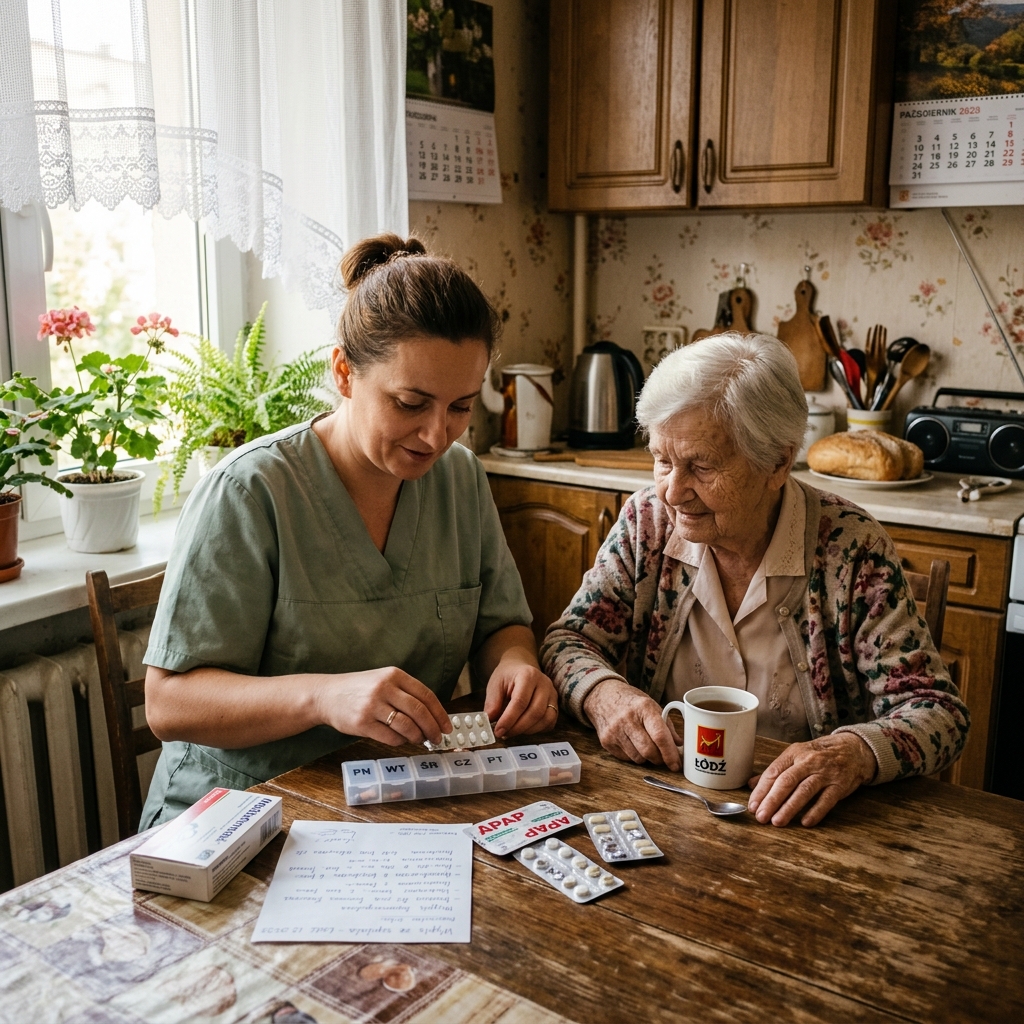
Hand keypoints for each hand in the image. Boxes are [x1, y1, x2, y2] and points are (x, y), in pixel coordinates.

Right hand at [316, 667, 450, 746]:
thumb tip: (432, 716)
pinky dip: (399, 741)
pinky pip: (390, 737)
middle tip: (437, 738)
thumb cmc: (359, 689)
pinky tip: (400, 740)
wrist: (326, 695)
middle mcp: (384, 687)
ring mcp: (372, 705)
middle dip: (432, 728)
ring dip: (417, 736)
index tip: (447, 726)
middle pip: (419, 711)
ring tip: (419, 740)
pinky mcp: (362, 723)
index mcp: (394, 675)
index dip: (440, 713)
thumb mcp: (383, 680)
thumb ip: (405, 693)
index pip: (425, 695)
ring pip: (406, 725)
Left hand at [484, 656, 557, 738]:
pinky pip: (550, 722)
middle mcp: (544, 684)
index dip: (509, 719)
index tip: (498, 731)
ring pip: (546, 719)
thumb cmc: (507, 676)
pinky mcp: (556, 704)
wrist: (520, 667)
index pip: (520, 701)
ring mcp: (552, 694)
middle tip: (504, 734)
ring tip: (512, 732)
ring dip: (527, 730)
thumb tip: (489, 722)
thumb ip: (492, 703)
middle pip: (535, 712)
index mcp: (528, 675)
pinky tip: (523, 729)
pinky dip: (537, 730)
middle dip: (518, 727)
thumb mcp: (495, 685)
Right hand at [583, 679, 681, 771]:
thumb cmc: (631, 702)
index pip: (660, 736)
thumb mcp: (651, 706)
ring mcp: (614, 731)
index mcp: (644, 708)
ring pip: (638, 758)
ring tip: (647, 747)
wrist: (603, 696)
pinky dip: (634, 756)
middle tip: (663, 758)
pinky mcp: (606, 741)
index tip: (676, 764)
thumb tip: (678, 746)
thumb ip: (666, 726)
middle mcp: (627, 719)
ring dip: (647, 758)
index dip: (670, 754)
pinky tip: (633, 745)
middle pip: (649, 751)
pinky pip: (626, 759)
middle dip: (660, 759)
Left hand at [747, 732, 877, 826]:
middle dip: (772, 800)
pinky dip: (816, 812)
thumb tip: (751, 784)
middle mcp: (808, 762)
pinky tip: (805, 822)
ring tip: (777, 821)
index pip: (773, 772)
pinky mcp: (839, 785)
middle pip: (786, 782)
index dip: (761, 790)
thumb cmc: (819, 755)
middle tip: (761, 817)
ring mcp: (825, 774)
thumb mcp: (796, 756)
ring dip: (789, 808)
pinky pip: (826, 800)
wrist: (852, 750)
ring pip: (804, 791)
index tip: (752, 806)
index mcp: (794, 754)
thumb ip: (775, 771)